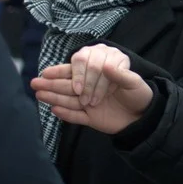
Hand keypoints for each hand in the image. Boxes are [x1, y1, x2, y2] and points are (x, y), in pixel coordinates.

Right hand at [31, 44, 152, 133]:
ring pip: (70, 99)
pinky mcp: (90, 118)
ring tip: (38, 94)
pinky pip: (76, 116)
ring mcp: (89, 102)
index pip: (85, 70)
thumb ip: (120, 74)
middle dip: (54, 83)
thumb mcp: (135, 83)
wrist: (145, 116)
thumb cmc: (140, 94)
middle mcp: (92, 86)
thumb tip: (105, 65)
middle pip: (71, 83)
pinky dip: (66, 114)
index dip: (79, 77)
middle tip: (37, 81)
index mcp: (102, 72)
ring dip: (54, 96)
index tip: (80, 89)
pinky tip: (54, 110)